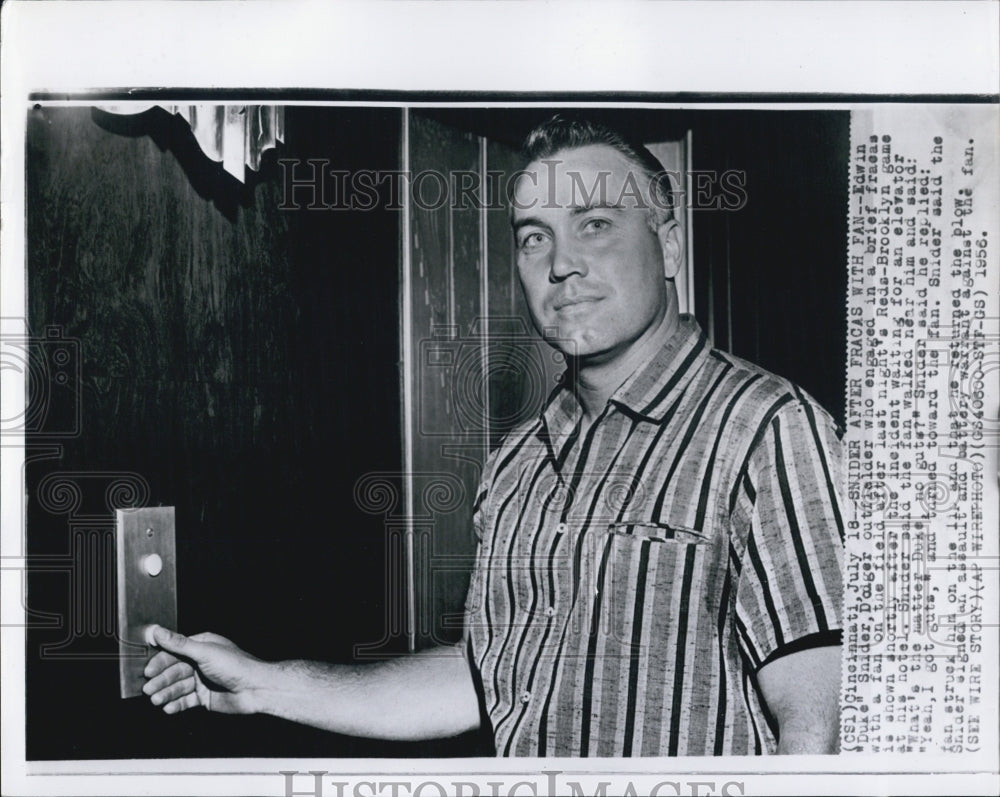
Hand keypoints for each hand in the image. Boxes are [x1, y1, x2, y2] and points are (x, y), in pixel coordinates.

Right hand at [142, 625, 267, 714]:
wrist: (256, 689)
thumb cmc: (236, 666)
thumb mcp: (205, 652)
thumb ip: (179, 644)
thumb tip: (157, 631)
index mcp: (202, 646)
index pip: (174, 653)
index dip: (160, 662)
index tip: (147, 671)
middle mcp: (201, 662)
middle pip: (174, 671)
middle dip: (161, 681)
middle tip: (149, 689)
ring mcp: (203, 680)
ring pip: (178, 687)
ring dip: (166, 694)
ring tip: (156, 700)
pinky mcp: (205, 697)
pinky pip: (186, 701)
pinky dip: (176, 704)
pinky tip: (168, 708)